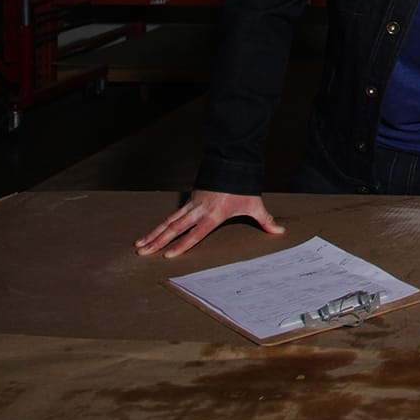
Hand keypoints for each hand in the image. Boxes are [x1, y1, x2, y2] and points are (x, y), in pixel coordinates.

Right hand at [135, 190, 283, 258]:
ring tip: (139, 246)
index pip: (195, 233)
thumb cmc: (242, 187)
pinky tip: (148, 235)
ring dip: (153, 235)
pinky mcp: (188, 201)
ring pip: (168, 222)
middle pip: (174, 228)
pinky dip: (159, 226)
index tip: (168, 255)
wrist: (231, 164)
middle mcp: (198, 211)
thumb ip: (265, 220)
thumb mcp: (254, 204)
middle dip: (157, 241)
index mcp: (213, 214)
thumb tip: (280, 231)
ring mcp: (191, 205)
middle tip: (142, 253)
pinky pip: (171, 216)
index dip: (182, 245)